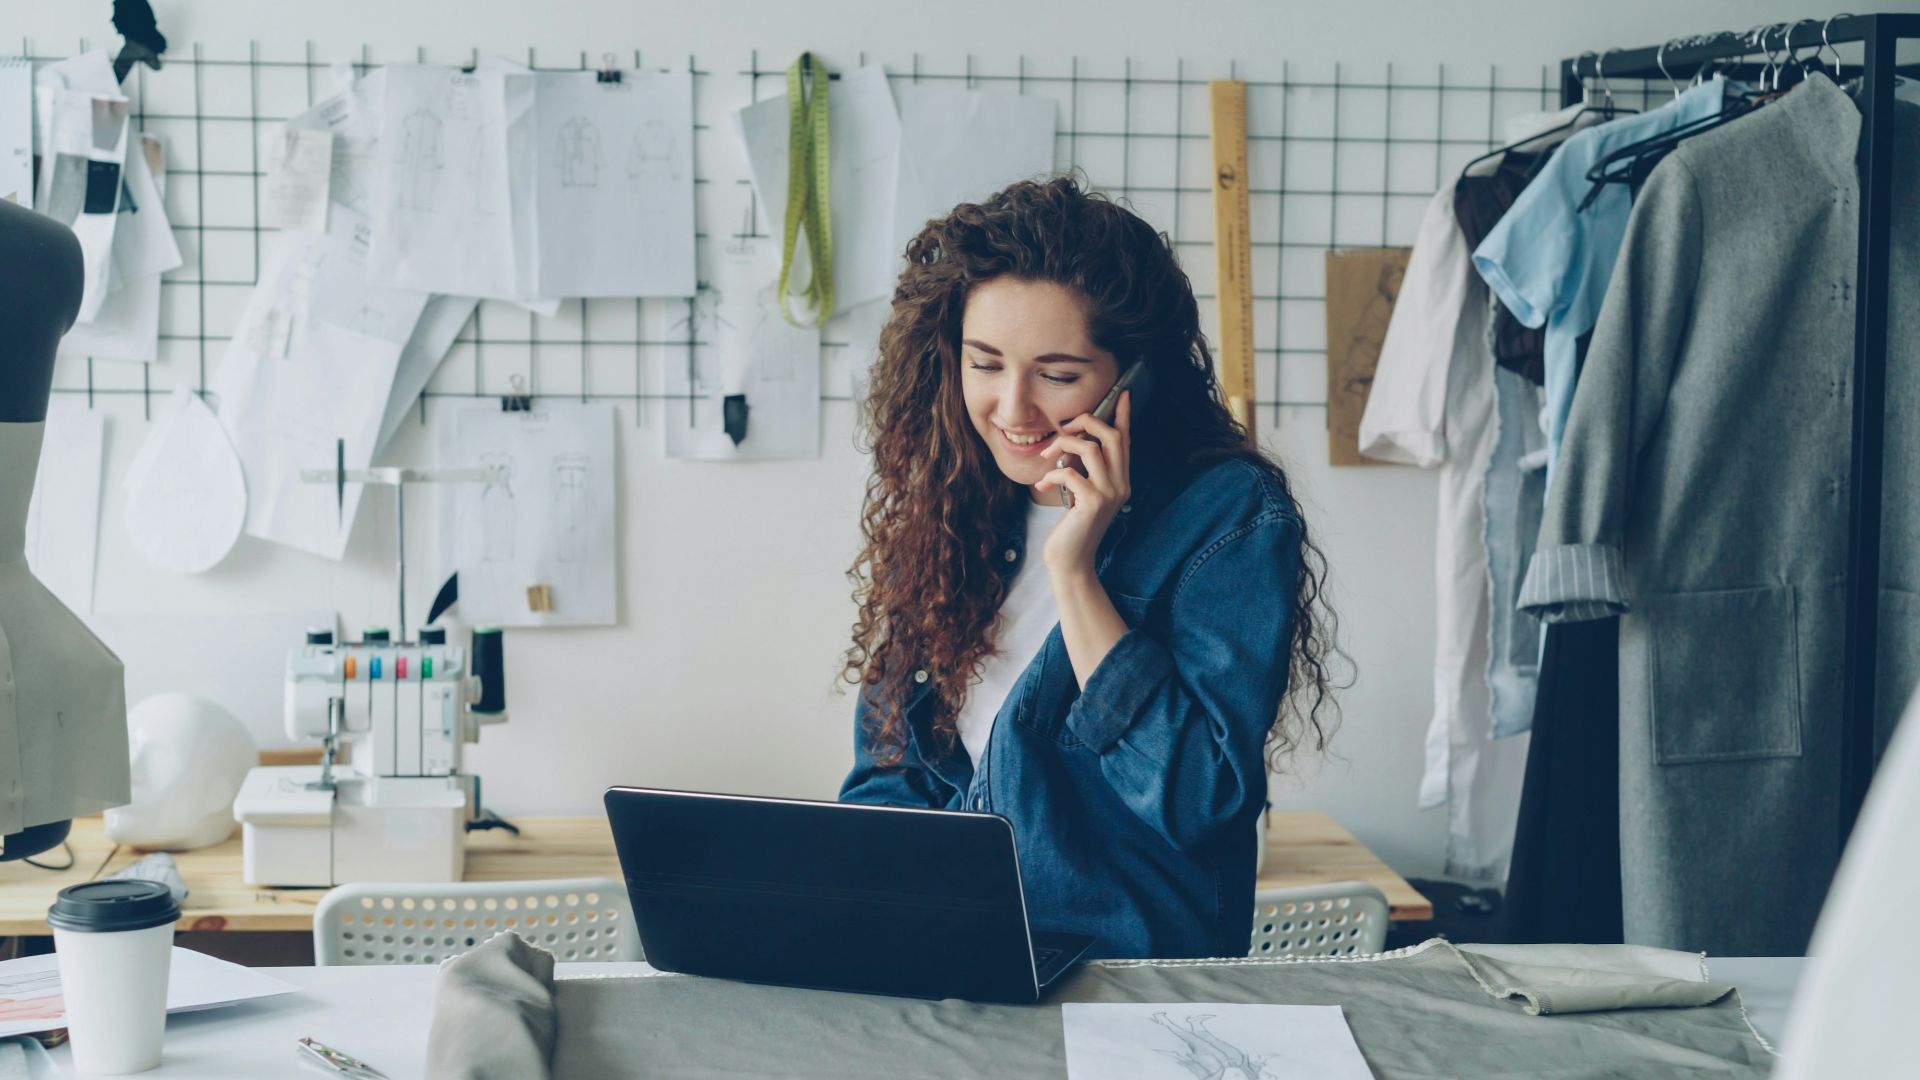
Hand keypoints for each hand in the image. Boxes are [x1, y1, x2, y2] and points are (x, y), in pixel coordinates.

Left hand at [1035, 391, 1132, 573]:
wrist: (1070, 562)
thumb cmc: (1071, 528)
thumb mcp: (1080, 494)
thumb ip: (1084, 471)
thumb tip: (1072, 443)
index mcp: (1121, 481)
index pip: (1125, 441)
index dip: (1122, 416)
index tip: (1121, 394)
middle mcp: (1121, 485)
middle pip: (1111, 436)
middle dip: (1086, 422)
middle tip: (1065, 426)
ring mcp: (1109, 494)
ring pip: (1090, 448)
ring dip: (1063, 445)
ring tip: (1047, 456)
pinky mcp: (1093, 503)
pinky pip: (1070, 471)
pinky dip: (1051, 473)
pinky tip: (1042, 487)